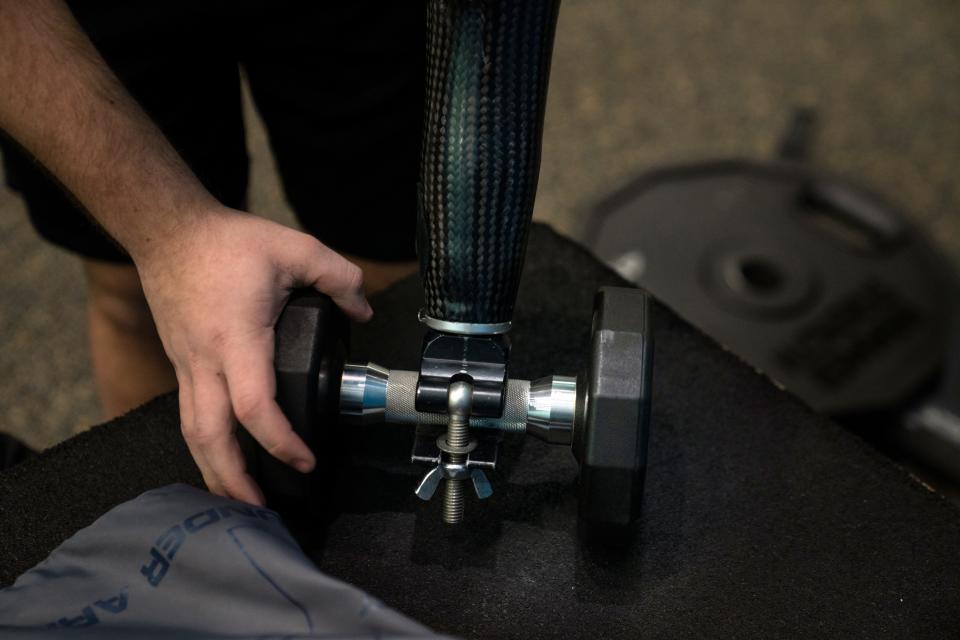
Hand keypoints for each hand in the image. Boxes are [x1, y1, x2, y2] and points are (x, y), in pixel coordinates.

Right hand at [135, 207, 372, 504]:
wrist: (168, 231)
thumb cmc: (226, 241)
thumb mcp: (294, 247)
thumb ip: (338, 276)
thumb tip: (364, 308)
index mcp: (236, 339)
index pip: (255, 407)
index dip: (280, 442)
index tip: (305, 462)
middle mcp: (205, 361)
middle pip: (210, 438)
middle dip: (233, 480)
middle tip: (260, 510)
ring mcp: (186, 365)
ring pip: (193, 434)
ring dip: (214, 471)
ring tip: (238, 499)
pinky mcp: (181, 363)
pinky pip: (190, 416)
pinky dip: (206, 445)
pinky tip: (222, 457)